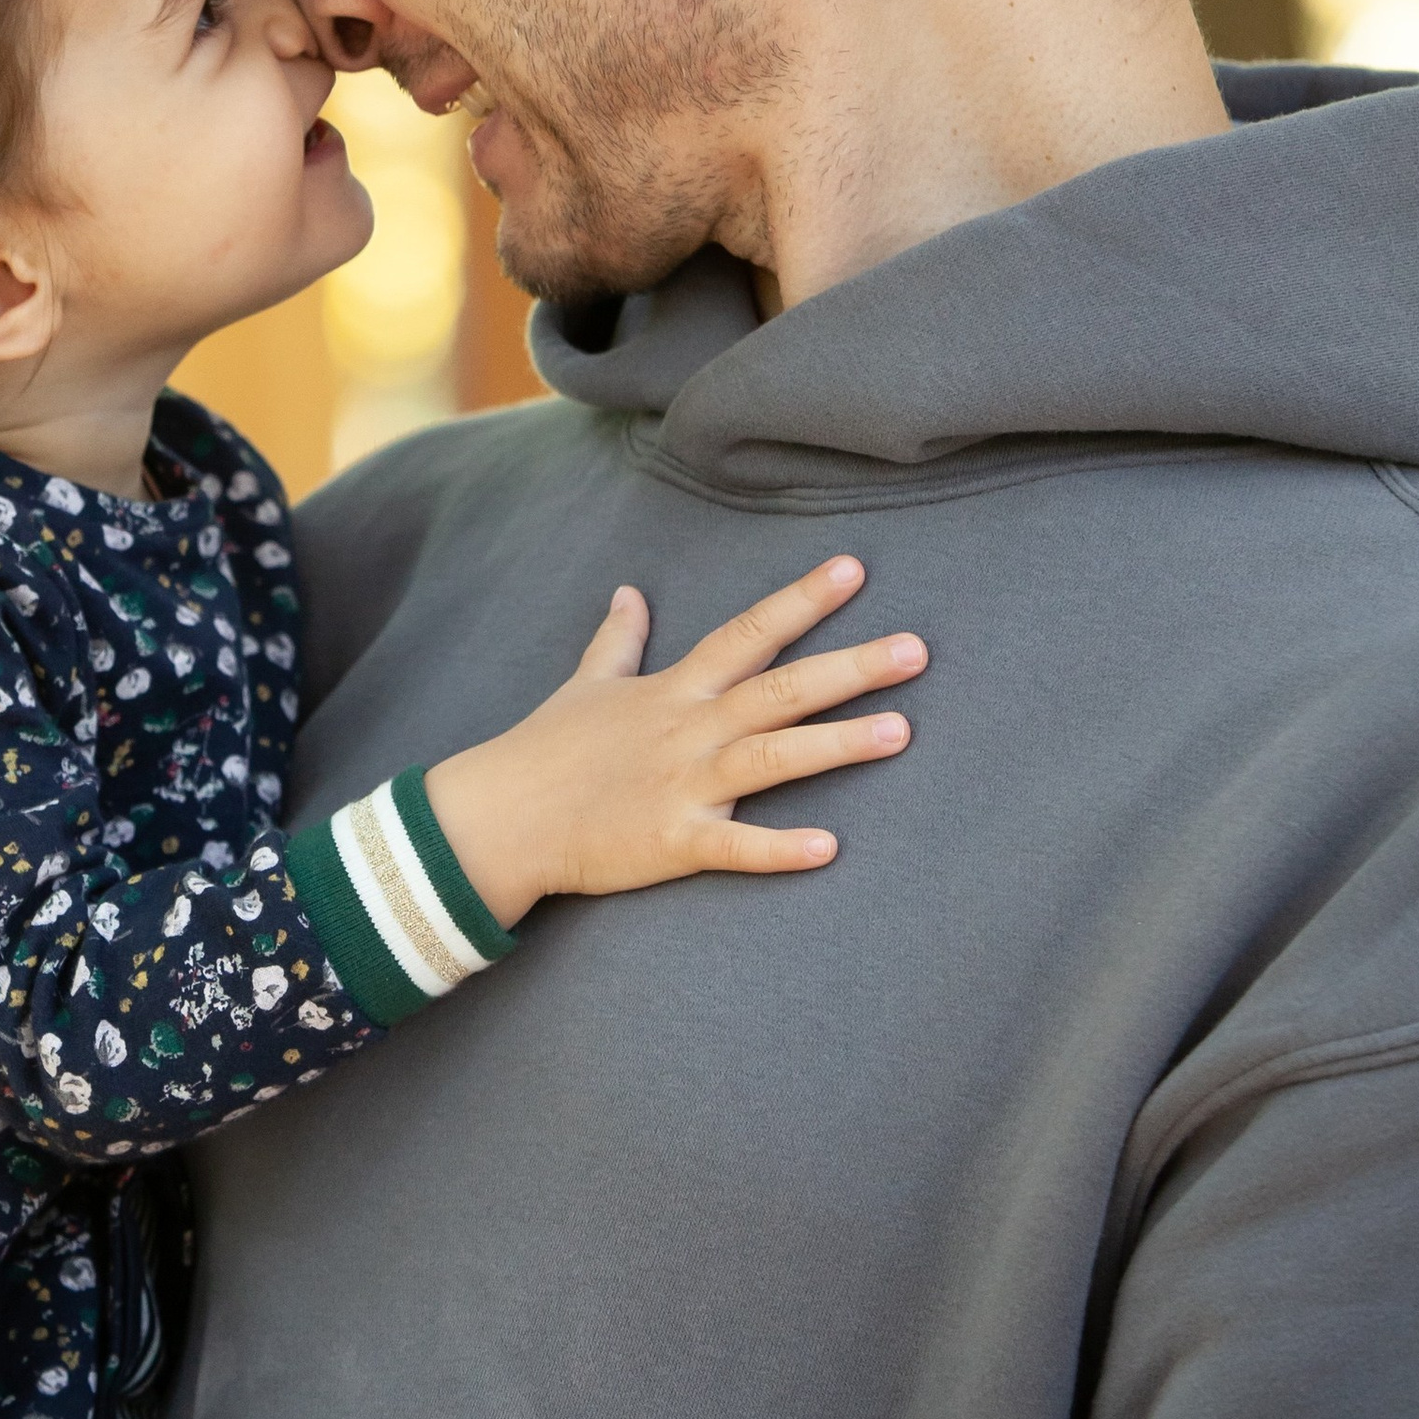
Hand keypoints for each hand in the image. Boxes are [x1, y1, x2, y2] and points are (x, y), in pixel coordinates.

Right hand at [427, 556, 923, 928]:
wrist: (501, 817)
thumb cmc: (547, 750)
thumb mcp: (585, 684)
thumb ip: (618, 640)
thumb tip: (628, 591)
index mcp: (675, 690)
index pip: (747, 633)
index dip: (801, 601)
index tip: (854, 569)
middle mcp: (688, 729)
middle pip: (779, 690)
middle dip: (849, 667)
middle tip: (917, 650)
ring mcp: (682, 785)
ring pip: (770, 758)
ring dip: (836, 744)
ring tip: (902, 731)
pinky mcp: (673, 841)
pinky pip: (734, 846)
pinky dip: (779, 849)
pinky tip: (830, 848)